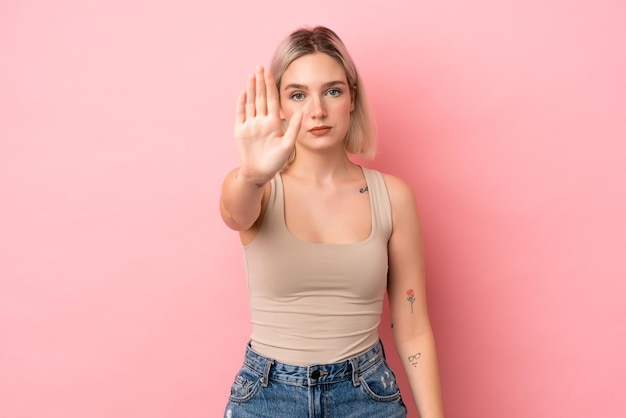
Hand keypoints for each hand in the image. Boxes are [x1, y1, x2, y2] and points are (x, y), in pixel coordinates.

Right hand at [234, 66, 301, 184]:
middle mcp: (262, 121)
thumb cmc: (275, 162)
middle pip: (261, 98)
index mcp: (273, 123)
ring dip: (251, 89)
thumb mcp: (288, 145)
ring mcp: (250, 125)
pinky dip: (241, 103)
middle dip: (260, 82)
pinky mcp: (240, 131)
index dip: (271, 86)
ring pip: (251, 103)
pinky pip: (241, 114)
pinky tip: (243, 92)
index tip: (270, 73)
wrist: (259, 173)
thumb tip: (302, 112)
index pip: (272, 100)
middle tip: (260, 67)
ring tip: (252, 75)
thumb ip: (293, 128)